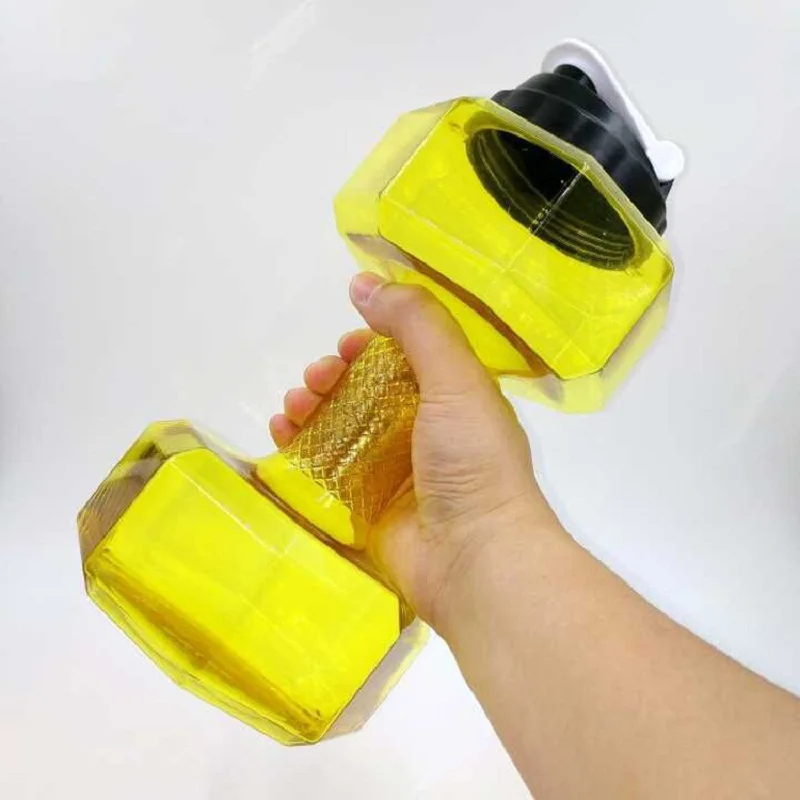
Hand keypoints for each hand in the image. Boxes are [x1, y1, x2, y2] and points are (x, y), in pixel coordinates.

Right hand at [270, 273, 560, 627]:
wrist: (473, 559)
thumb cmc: (472, 462)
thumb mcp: (456, 379)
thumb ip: (416, 325)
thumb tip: (364, 281)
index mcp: (454, 395)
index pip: (407, 353)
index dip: (374, 340)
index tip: (350, 341)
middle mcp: (424, 427)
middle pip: (367, 384)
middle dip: (335, 371)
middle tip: (318, 377)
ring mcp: (393, 466)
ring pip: (341, 419)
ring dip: (312, 402)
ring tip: (295, 403)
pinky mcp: (366, 501)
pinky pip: (326, 460)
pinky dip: (301, 440)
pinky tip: (281, 429)